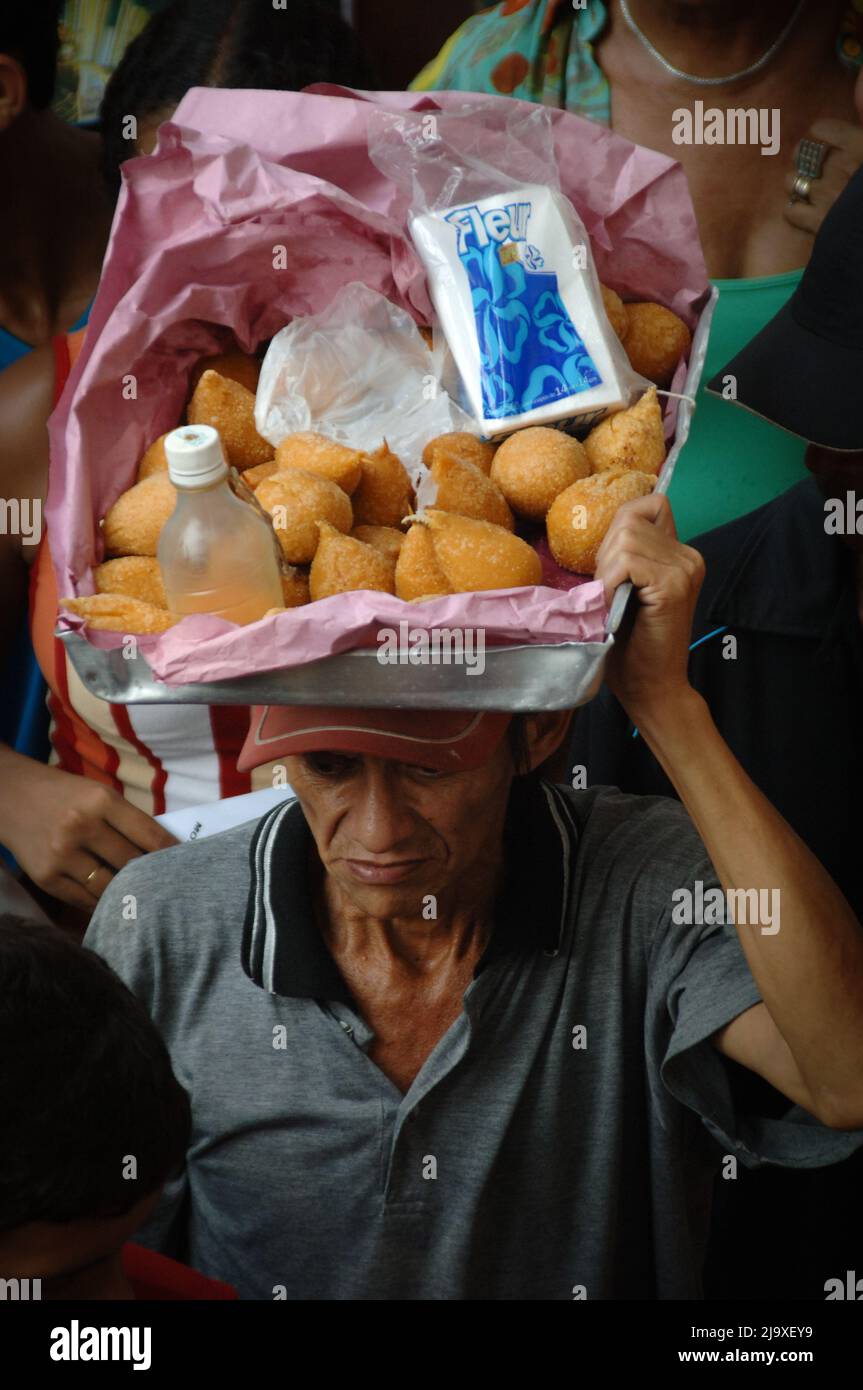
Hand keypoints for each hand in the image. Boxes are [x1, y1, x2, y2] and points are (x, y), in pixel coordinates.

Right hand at [0, 753, 177, 909]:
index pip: (150, 835)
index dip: (172, 854)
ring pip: (111, 887)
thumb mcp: (98, 793)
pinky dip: (103, 904)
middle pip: (133, 864)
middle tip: (171, 887)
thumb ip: (128, 819)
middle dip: (153, 876)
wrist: (7, 796)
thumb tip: (165, 850)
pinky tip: (116, 904)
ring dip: (130, 894)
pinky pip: (85, 900)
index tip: (187, 866)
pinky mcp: (46, 877)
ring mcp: (62, 855)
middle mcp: (81, 826)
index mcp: (101, 800)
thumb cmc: (63, 793)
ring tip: (146, 900)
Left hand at [594, 492, 703, 724]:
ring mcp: (685, 569)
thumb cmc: (630, 644)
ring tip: (613, 602)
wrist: (651, 687)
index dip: (618, 531)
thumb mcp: (623, 587)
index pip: (645, 507)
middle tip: (610, 594)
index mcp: (680, 554)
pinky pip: (627, 561)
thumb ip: (623, 556)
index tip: (614, 572)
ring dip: (606, 571)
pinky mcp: (673, 585)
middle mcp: (689, 556)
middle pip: (629, 522)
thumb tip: (607, 528)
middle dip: (606, 556)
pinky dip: (609, 583)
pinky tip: (613, 607)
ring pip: (625, 539)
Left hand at [784, 68, 862, 234]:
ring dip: (796, 185)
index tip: (824, 142)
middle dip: (804, 161)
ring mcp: (828, 195)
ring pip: (792, 181)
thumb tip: (861, 76)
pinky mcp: (819, 224)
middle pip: (803, 155)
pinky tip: (805, 214)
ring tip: (808, 191)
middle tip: (812, 168)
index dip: (820, 136)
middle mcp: (841, 167)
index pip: (822, 130)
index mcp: (861, 145)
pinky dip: (795, 213)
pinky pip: (791, 212)